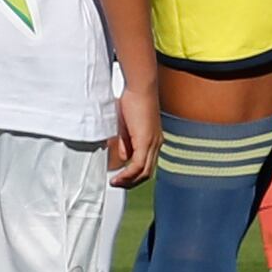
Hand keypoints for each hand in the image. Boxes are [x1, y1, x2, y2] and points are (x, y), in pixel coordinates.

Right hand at [108, 69, 156, 185]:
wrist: (139, 87)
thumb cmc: (132, 100)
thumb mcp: (125, 126)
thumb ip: (126, 142)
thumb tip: (124, 158)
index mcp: (153, 139)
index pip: (147, 165)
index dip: (133, 175)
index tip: (119, 178)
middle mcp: (157, 143)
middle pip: (147, 173)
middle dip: (131, 182)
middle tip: (117, 184)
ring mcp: (153, 143)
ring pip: (144, 172)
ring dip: (129, 181)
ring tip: (115, 182)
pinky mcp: (146, 140)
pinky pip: (138, 165)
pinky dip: (128, 174)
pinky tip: (118, 177)